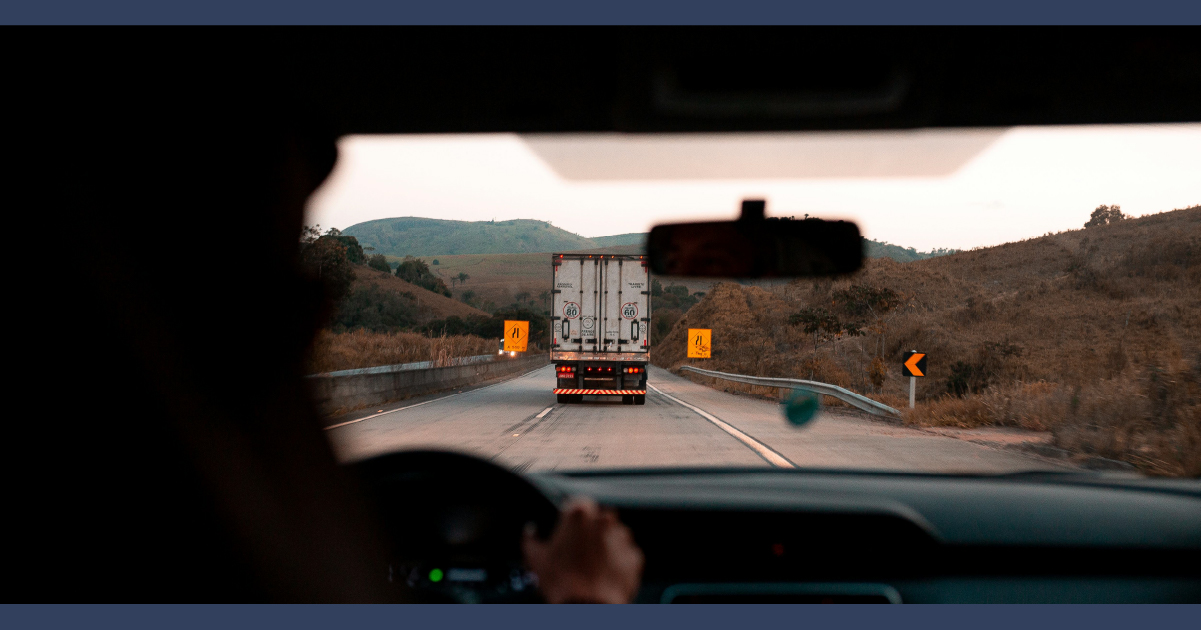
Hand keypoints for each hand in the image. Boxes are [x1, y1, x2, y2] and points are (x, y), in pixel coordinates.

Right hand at [522, 497, 643, 603]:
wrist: (587, 608)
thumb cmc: (561, 583)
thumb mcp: (535, 559)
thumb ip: (530, 539)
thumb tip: (529, 533)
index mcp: (578, 515)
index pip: (578, 503)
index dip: (572, 519)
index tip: (568, 531)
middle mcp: (604, 521)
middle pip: (598, 519)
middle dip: (590, 532)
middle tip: (579, 552)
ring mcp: (622, 538)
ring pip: (615, 535)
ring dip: (606, 545)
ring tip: (593, 566)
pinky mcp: (634, 556)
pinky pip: (627, 555)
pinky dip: (619, 563)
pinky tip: (606, 575)